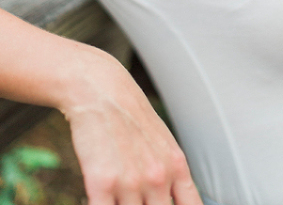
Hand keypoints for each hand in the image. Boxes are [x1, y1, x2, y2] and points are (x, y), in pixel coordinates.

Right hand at [62, 53, 203, 204]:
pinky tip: (103, 199)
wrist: (105, 93)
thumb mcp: (164, 146)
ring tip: (119, 196)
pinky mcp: (101, 183)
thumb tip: (175, 200)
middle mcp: (158, 178)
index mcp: (177, 168)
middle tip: (139, 200)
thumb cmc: (133, 122)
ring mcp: (131, 182)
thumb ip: (172, 178)